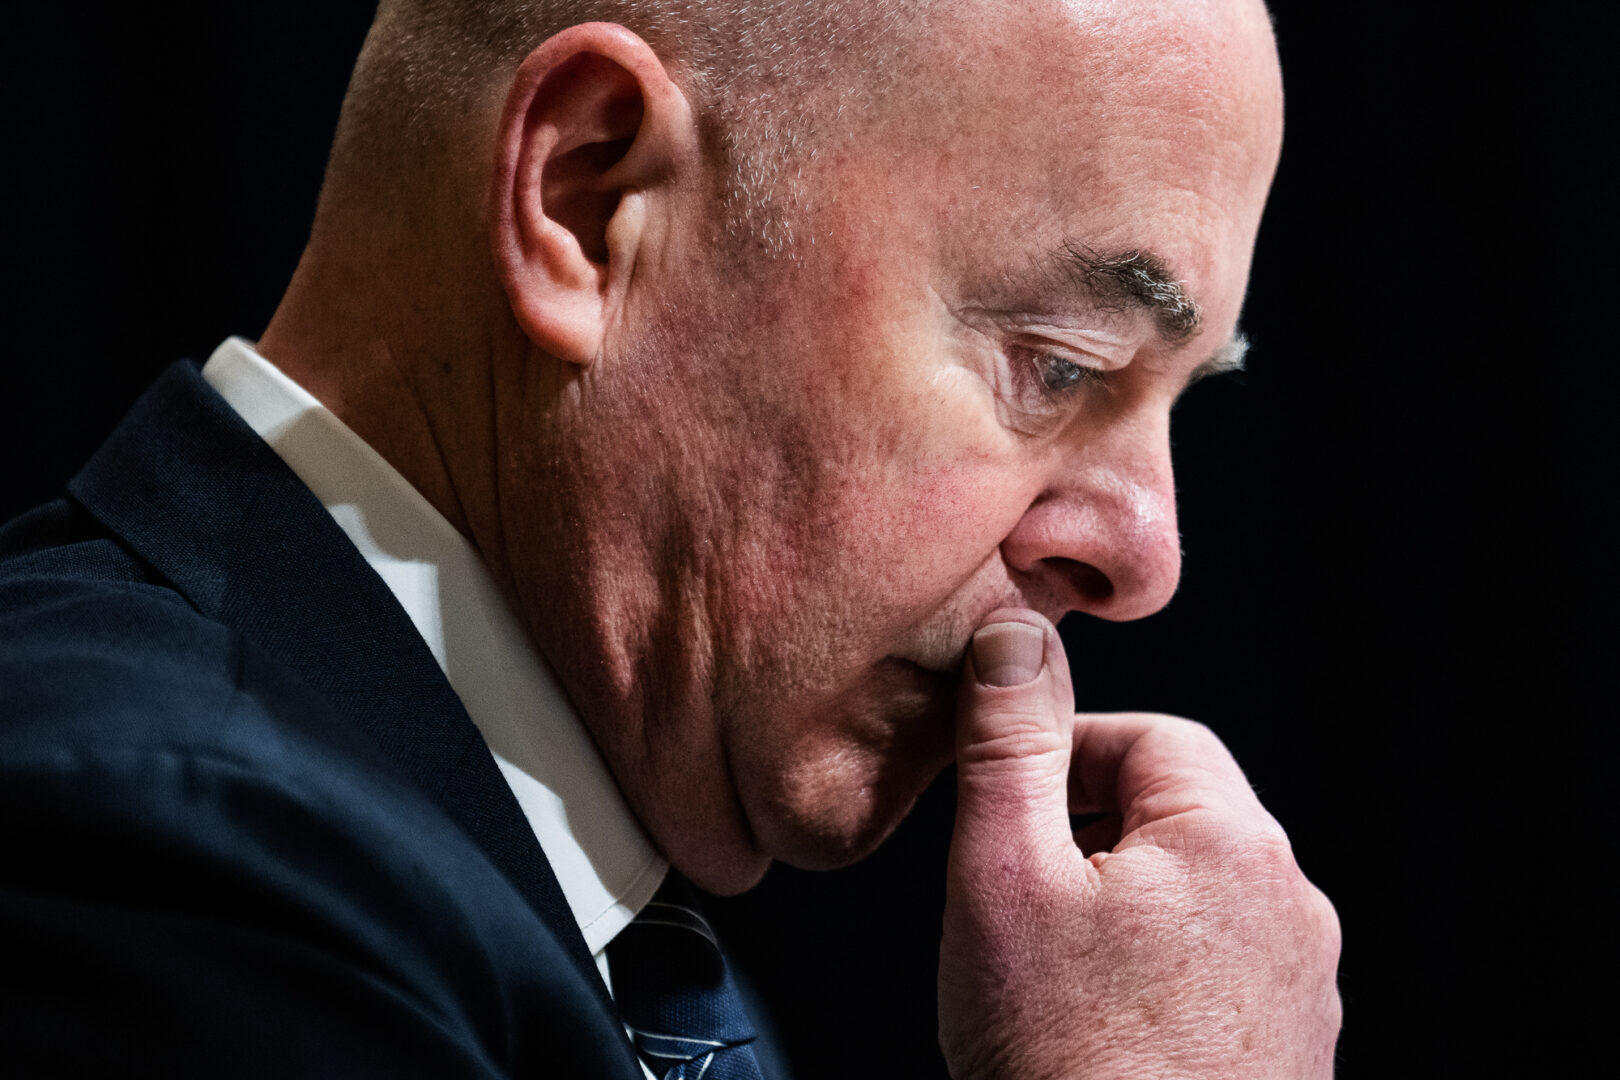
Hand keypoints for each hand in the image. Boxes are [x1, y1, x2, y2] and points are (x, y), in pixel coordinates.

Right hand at [938, 609, 1340, 1079]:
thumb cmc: (1065, 1059)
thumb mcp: (1004, 875)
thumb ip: (1010, 743)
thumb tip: (1014, 635)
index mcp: (1230, 840)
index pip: (1150, 735)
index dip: (1064, 755)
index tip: (1006, 804)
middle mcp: (1289, 903)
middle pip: (1176, 810)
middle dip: (1089, 828)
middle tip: (1014, 888)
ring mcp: (1299, 983)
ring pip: (1193, 891)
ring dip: (1120, 900)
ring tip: (1049, 964)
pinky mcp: (1288, 1047)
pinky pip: (1215, 964)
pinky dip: (1154, 967)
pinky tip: (1097, 1020)